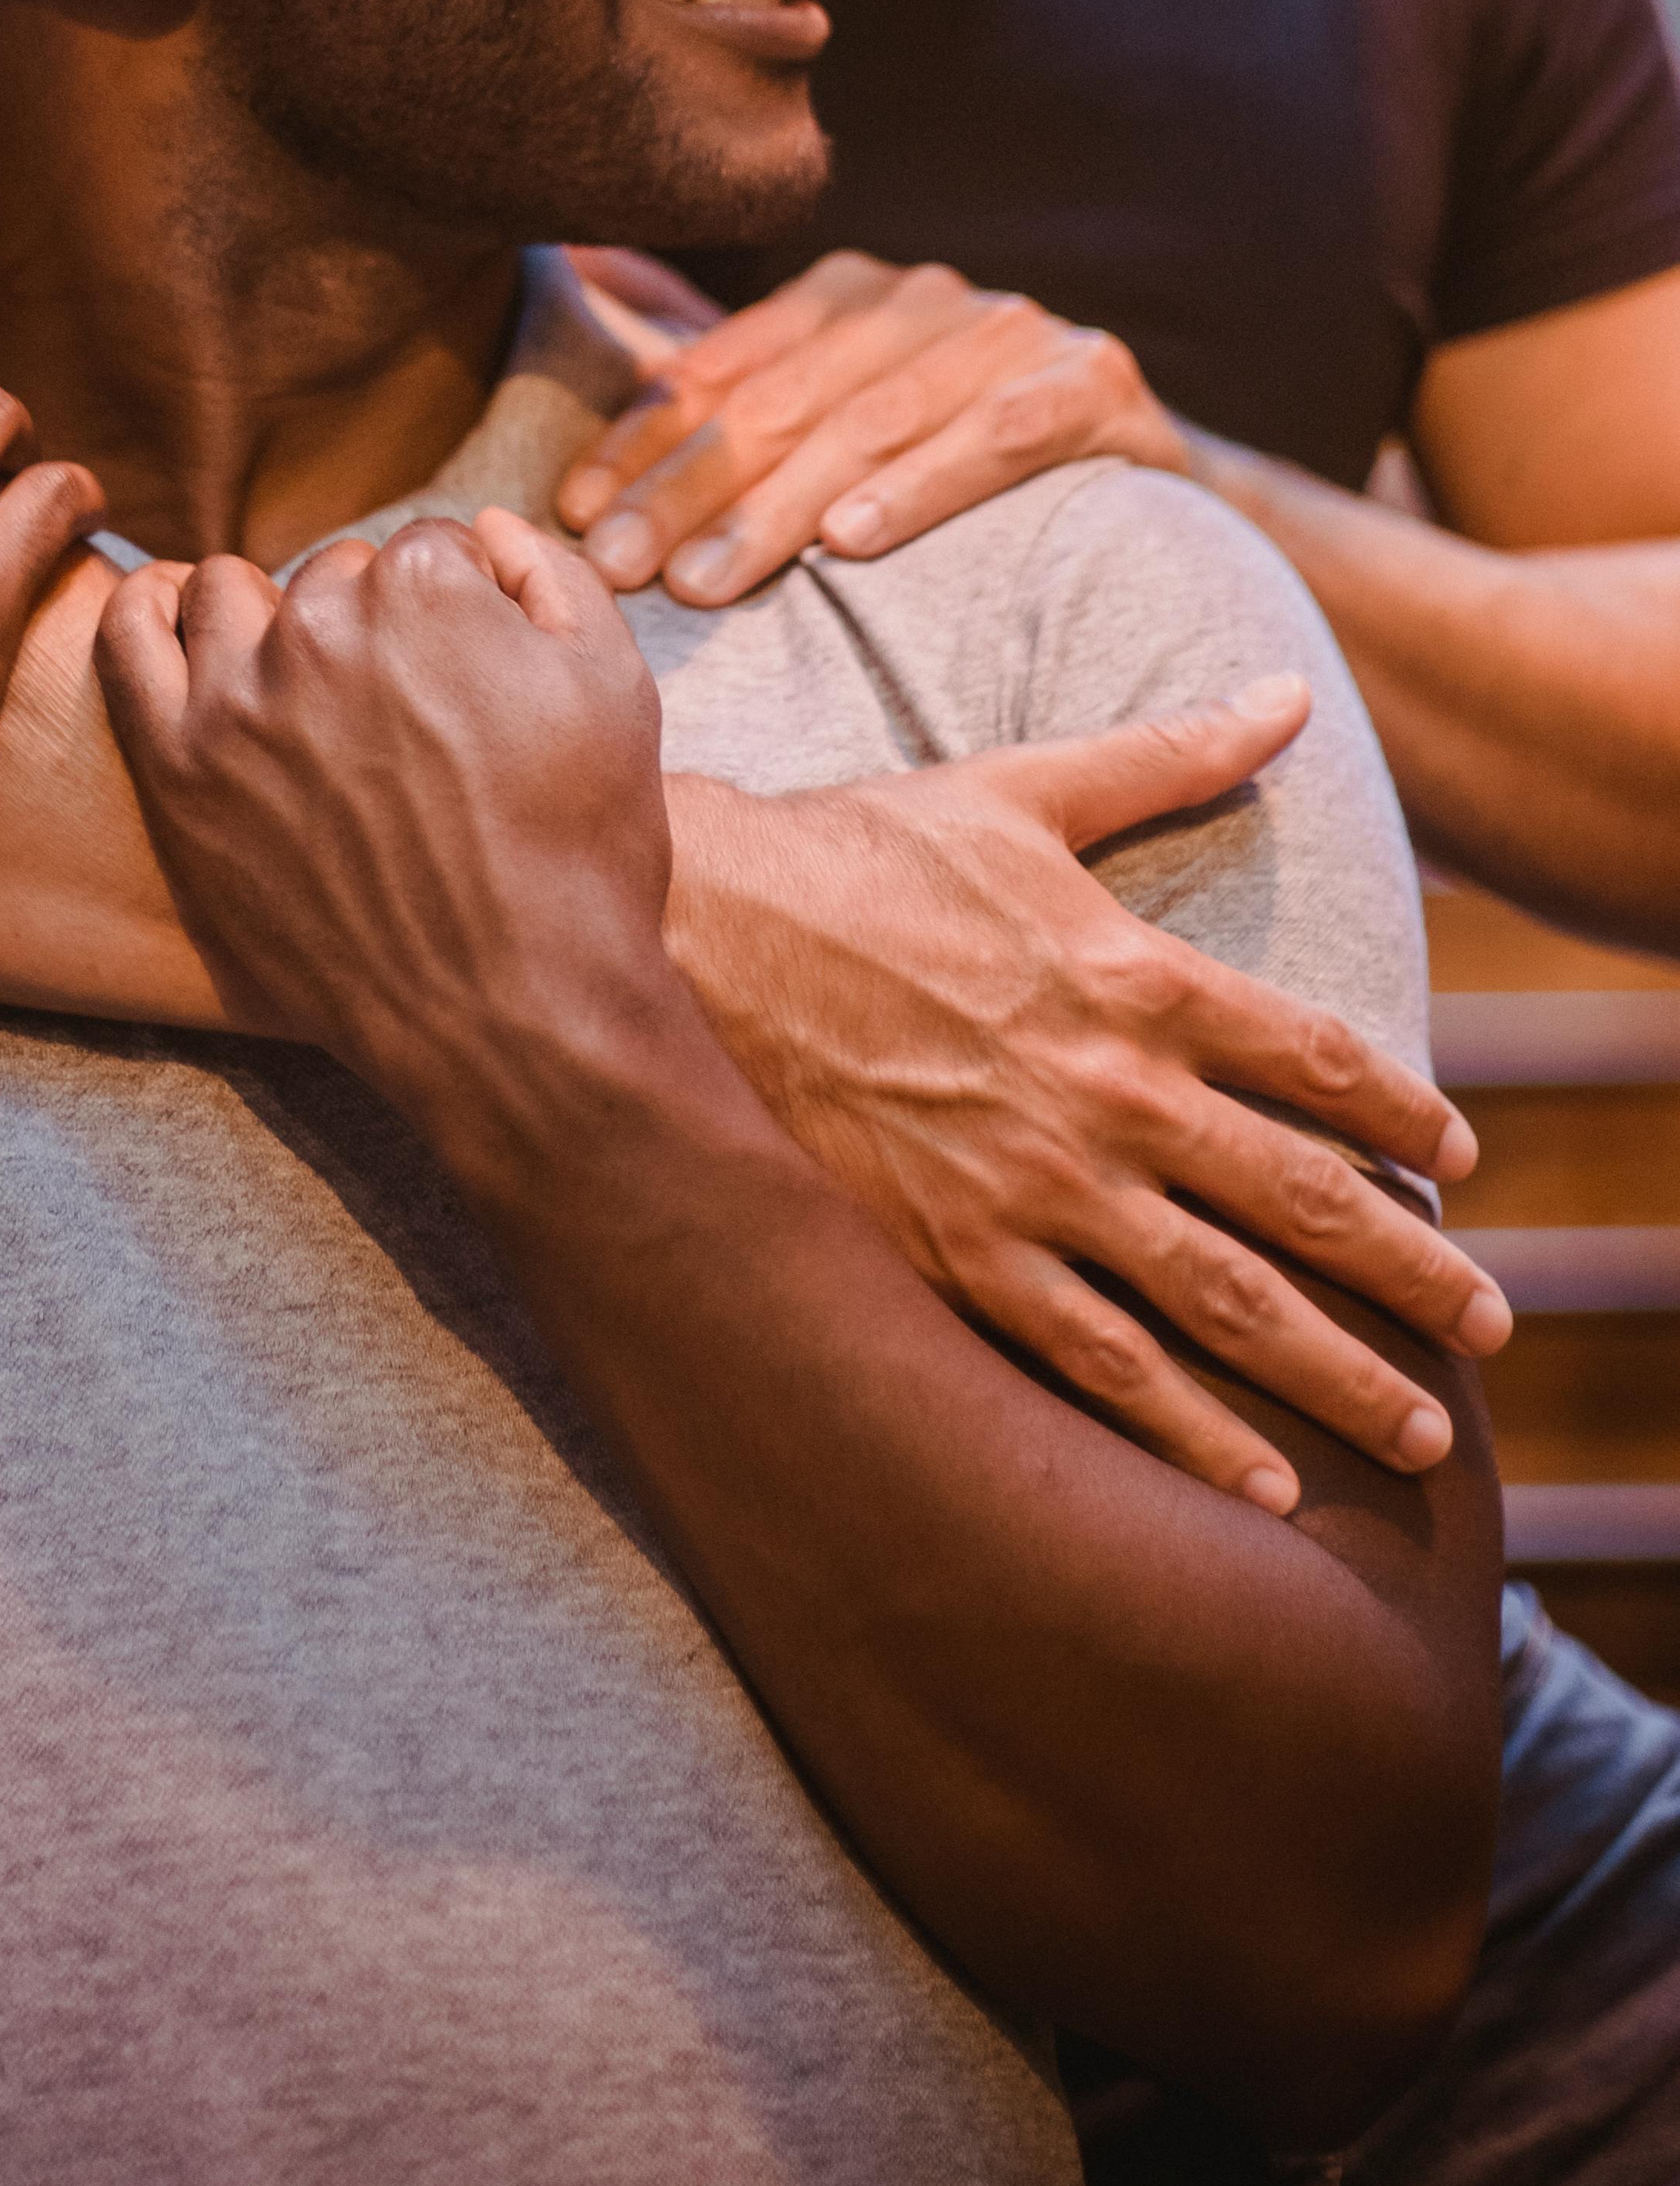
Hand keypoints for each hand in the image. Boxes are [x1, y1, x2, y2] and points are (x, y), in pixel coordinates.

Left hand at [92, 508, 676, 1105]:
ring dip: (268, 620)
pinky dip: (148, 612)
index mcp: (425, 585)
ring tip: (304, 684)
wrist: (513, 1010)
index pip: (430, 551)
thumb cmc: (578, 854)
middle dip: (372, 628)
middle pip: (336, 579)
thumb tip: (482, 528)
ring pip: (232, 598)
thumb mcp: (617, 686)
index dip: (462, 615)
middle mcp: (321, 623)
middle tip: (406, 723)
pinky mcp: (181, 771)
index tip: (472, 683)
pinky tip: (173, 615)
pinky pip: (129, 644)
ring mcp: (239, 699)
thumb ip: (551, 573)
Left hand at [558, 250, 1191, 603]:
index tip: (574, 519)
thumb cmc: (958, 464)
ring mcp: (1015, 333)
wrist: (1157, 492)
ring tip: (707, 580)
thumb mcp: (839, 409)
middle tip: (621, 568)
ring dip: (779, 508)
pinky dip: (921, 487)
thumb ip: (731, 364)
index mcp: (848, 295)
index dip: (643, 441)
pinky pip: (994, 436)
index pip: (720, 366)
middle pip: (783, 399)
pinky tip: (853, 540)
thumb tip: (585, 267)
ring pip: (871, 423)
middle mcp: (925, 297)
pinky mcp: (1096, 382)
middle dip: (690, 489)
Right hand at [666, 680, 1504, 1511]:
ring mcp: (1040, 1187)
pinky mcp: (961, 1259)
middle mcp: (1112, 1092)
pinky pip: (1104, 1367)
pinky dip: (1191, 1436)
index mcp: (1139, 975)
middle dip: (1415, 1275)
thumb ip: (1162, 756)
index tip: (1459, 1159)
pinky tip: (1262, 1489)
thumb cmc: (856, 856)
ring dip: (1340, 1374)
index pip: (1322, 1059)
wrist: (695, 938)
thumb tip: (1281, 696)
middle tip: (1488, 1328)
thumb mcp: (1019, 789)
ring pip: (1230, 1303)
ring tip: (1417, 1438)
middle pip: (1311, 1200)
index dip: (1407, 1114)